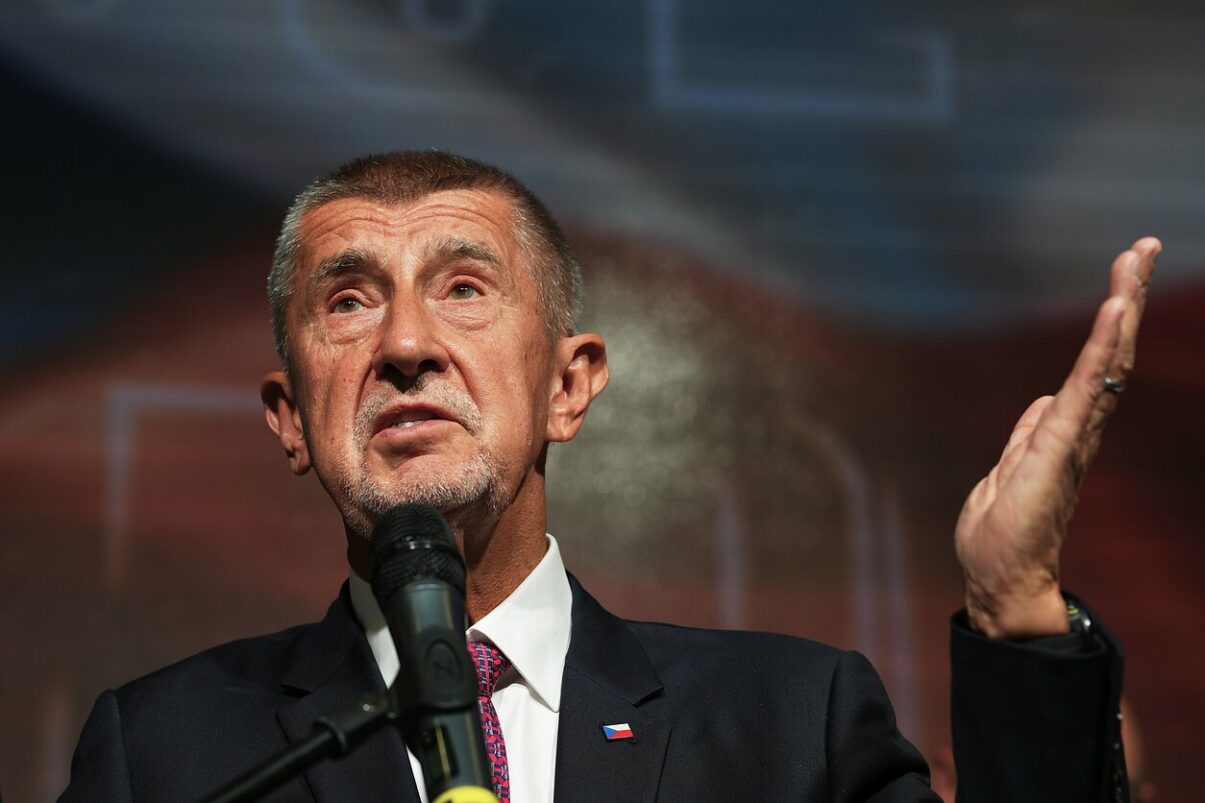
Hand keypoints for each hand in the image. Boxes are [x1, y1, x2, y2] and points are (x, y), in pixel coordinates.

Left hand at [955, 237, 1159, 638]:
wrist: (1000, 581)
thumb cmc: (1003, 536)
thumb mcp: (1007, 471)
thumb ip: (1029, 434)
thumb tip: (1045, 402)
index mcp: (1064, 430)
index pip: (1096, 365)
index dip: (1111, 321)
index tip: (1126, 275)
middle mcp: (1079, 428)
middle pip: (1111, 351)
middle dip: (1128, 296)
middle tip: (1146, 245)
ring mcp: (1073, 436)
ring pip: (1107, 361)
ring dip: (1122, 306)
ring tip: (1138, 258)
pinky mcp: (1060, 446)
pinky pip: (1088, 389)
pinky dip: (1103, 346)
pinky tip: (1117, 308)